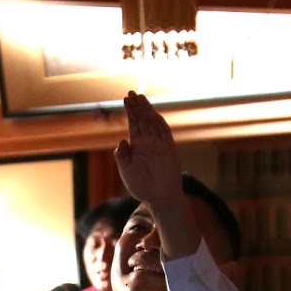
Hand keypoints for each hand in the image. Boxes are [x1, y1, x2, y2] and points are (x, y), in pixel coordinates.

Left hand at [114, 92, 185, 208]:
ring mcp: (159, 145)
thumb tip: (122, 140)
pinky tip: (152, 113)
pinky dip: (159, 122)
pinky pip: (164, 132)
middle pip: (142, 120)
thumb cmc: (142, 187)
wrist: (159, 198)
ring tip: (139, 97)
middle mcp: (148, 143)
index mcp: (137, 147)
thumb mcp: (126, 171)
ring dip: (146, 110)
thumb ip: (122, 156)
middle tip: (131, 93)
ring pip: (153, 123)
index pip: (134, 125)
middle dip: (137, 106)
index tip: (126, 99)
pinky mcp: (169, 149)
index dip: (130, 112)